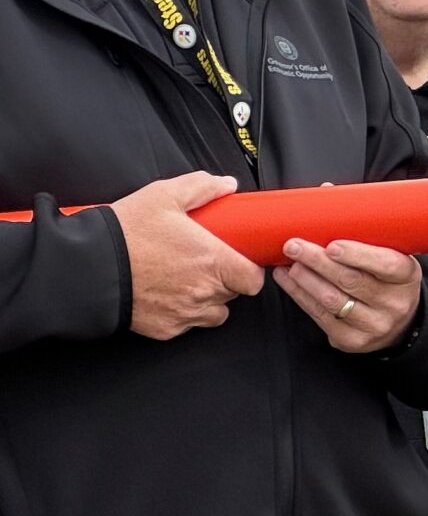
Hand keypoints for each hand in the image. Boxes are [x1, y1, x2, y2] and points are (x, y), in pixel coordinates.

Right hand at [115, 173, 265, 340]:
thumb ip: (202, 188)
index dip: (248, 271)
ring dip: (208, 300)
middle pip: (233, 294)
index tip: (237, 261)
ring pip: (214, 314)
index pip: (253, 280)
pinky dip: (183, 313)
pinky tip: (168, 294)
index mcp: (213, 261)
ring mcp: (184, 313)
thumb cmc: (126, 232)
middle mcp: (203, 292)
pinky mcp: (164, 329)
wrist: (87, 267)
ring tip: (188, 281)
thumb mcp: (164, 196)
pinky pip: (186, 325)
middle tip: (204, 264)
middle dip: (225, 281)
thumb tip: (226, 185)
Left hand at [276, 236, 424, 352]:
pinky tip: (289, 280)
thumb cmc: (385, 280)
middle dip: (318, 261)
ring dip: (305, 279)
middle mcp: (394, 302)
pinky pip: (320, 316)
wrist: (396, 323)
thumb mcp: (390, 258)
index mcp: (407, 276)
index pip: (386, 264)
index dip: (358, 255)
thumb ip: (367, 241)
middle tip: (294, 246)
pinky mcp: (351, 339)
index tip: (332, 245)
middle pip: (352, 280)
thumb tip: (325, 209)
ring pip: (332, 300)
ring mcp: (373, 324)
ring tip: (289, 263)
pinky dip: (300, 295)